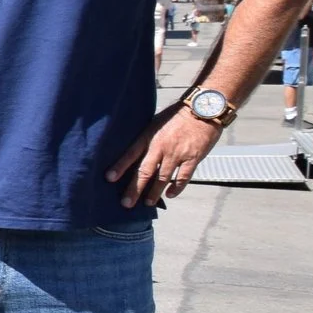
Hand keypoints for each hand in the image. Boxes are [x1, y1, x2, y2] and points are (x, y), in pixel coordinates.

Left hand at [105, 102, 219, 206]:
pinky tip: (170, 195)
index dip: (119, 167)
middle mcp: (161, 147)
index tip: (109, 178)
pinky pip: (183, 177)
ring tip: (147, 203)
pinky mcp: (193, 158)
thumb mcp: (156, 122)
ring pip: (162, 178)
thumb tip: (135, 150)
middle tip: (126, 203)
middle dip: (134, 189)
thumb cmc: (177, 115)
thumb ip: (146, 137)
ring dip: (154, 192)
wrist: (203, 109)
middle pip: (144, 172)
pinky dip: (176, 188)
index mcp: (149, 137)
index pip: (130, 154)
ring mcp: (177, 154)